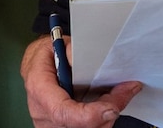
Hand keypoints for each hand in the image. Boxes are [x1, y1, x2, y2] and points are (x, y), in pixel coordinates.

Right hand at [21, 34, 141, 127]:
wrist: (36, 66)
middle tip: (127, 89)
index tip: (111, 107)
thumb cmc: (46, 55)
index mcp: (40, 89)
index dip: (89, 115)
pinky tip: (109, 103)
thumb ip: (72, 50)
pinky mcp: (61, 127)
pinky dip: (102, 118)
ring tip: (120, 93)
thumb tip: (88, 58)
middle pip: (80, 124)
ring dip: (107, 115)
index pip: (63, 112)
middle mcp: (43, 112)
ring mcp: (51, 124)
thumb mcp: (56, 43)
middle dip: (108, 110)